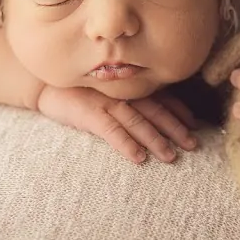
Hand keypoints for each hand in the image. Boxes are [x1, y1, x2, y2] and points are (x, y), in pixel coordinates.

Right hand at [38, 85, 198, 164]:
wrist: (44, 82)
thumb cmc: (79, 86)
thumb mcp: (108, 86)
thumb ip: (130, 94)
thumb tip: (158, 106)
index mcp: (129, 85)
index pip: (161, 97)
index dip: (179, 112)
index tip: (195, 124)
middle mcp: (123, 92)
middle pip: (156, 111)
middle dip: (176, 129)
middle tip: (192, 145)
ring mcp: (107, 102)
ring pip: (138, 122)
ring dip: (156, 140)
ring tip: (170, 156)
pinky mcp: (90, 114)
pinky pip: (111, 131)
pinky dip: (126, 144)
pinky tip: (138, 158)